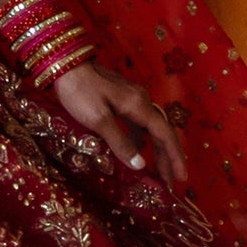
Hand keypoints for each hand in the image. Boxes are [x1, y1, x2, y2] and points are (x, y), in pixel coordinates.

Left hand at [50, 59, 186, 186]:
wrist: (65, 64)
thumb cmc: (80, 92)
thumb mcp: (99, 120)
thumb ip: (120, 143)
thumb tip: (140, 165)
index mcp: (139, 106)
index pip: (164, 135)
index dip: (174, 157)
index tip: (181, 178)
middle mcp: (141, 102)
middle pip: (162, 133)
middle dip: (169, 158)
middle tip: (172, 182)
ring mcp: (132, 100)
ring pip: (151, 130)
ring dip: (157, 151)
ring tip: (159, 173)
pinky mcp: (122, 100)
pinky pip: (139, 125)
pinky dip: (143, 141)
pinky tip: (138, 152)